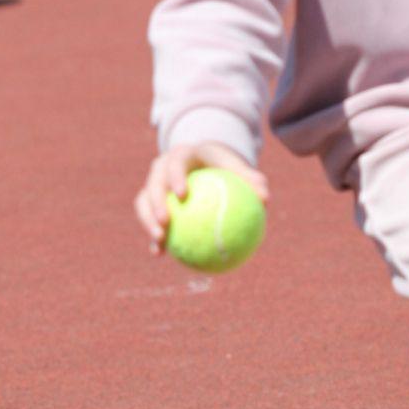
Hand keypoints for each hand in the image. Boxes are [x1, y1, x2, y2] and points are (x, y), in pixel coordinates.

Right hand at [136, 141, 266, 250]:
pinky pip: (147, 217)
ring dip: (147, 220)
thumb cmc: (226, 168)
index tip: (182, 196)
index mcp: (183, 155)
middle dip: (155, 202)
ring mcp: (154, 182)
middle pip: (153, 182)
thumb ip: (252, 181)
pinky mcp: (150, 198)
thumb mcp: (239, 170)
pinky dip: (152, 234)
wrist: (205, 163)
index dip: (175, 177)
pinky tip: (159, 253)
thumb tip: (266, 199)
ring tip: (159, 241)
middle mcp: (163, 166)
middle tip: (165, 222)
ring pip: (143, 200)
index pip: (176, 163)